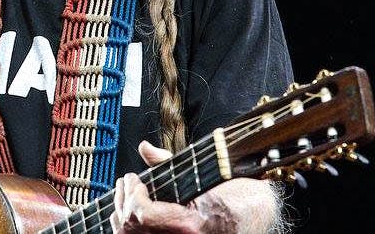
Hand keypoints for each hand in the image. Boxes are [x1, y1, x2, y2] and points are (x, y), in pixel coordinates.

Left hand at [108, 141, 233, 232]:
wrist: (252, 216)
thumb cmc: (234, 196)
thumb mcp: (205, 174)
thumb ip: (169, 163)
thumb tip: (146, 148)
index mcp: (190, 224)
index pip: (143, 214)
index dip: (133, 193)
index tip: (133, 178)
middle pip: (131, 227)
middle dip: (124, 200)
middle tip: (127, 182)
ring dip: (122, 213)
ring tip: (126, 194)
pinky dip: (130, 227)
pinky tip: (132, 211)